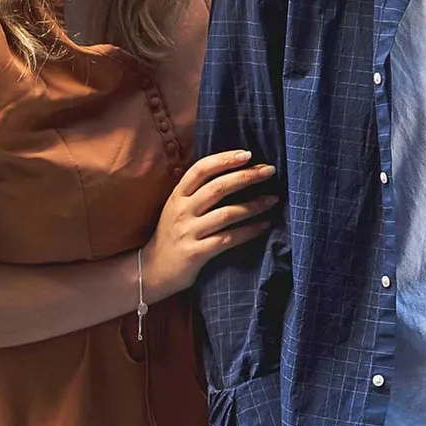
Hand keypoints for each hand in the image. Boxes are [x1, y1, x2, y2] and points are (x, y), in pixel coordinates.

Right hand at [141, 150, 276, 299]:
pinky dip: (249, 231)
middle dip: (246, 176)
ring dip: (253, 205)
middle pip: (217, 188)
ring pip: (226, 213)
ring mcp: (188, 232)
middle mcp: (182, 211)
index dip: (224, 159)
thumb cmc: (173, 235)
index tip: (248, 154)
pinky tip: (264, 225)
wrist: (153, 271)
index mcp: (178, 196)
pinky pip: (228, 239)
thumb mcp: (178, 208)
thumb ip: (199, 192)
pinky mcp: (196, 253)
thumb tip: (235, 172)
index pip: (201, 169)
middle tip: (269, 170)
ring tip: (273, 199)